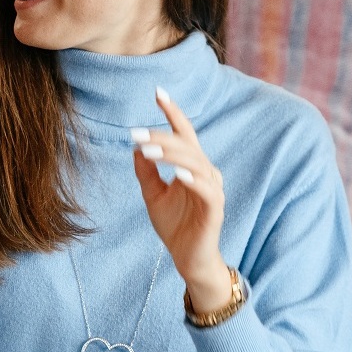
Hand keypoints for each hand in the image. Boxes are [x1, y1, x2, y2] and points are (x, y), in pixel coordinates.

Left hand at [130, 87, 228, 306]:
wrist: (187, 258)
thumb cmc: (174, 225)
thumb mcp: (153, 195)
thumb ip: (146, 172)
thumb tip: (136, 147)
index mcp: (192, 166)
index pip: (184, 134)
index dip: (173, 112)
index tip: (158, 92)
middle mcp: (206, 173)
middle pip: (187, 146)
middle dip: (162, 137)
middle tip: (136, 133)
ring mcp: (212, 190)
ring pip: (196, 163)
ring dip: (173, 155)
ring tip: (149, 150)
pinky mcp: (215, 209)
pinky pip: (207, 190)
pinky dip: (193, 180)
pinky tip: (178, 174)